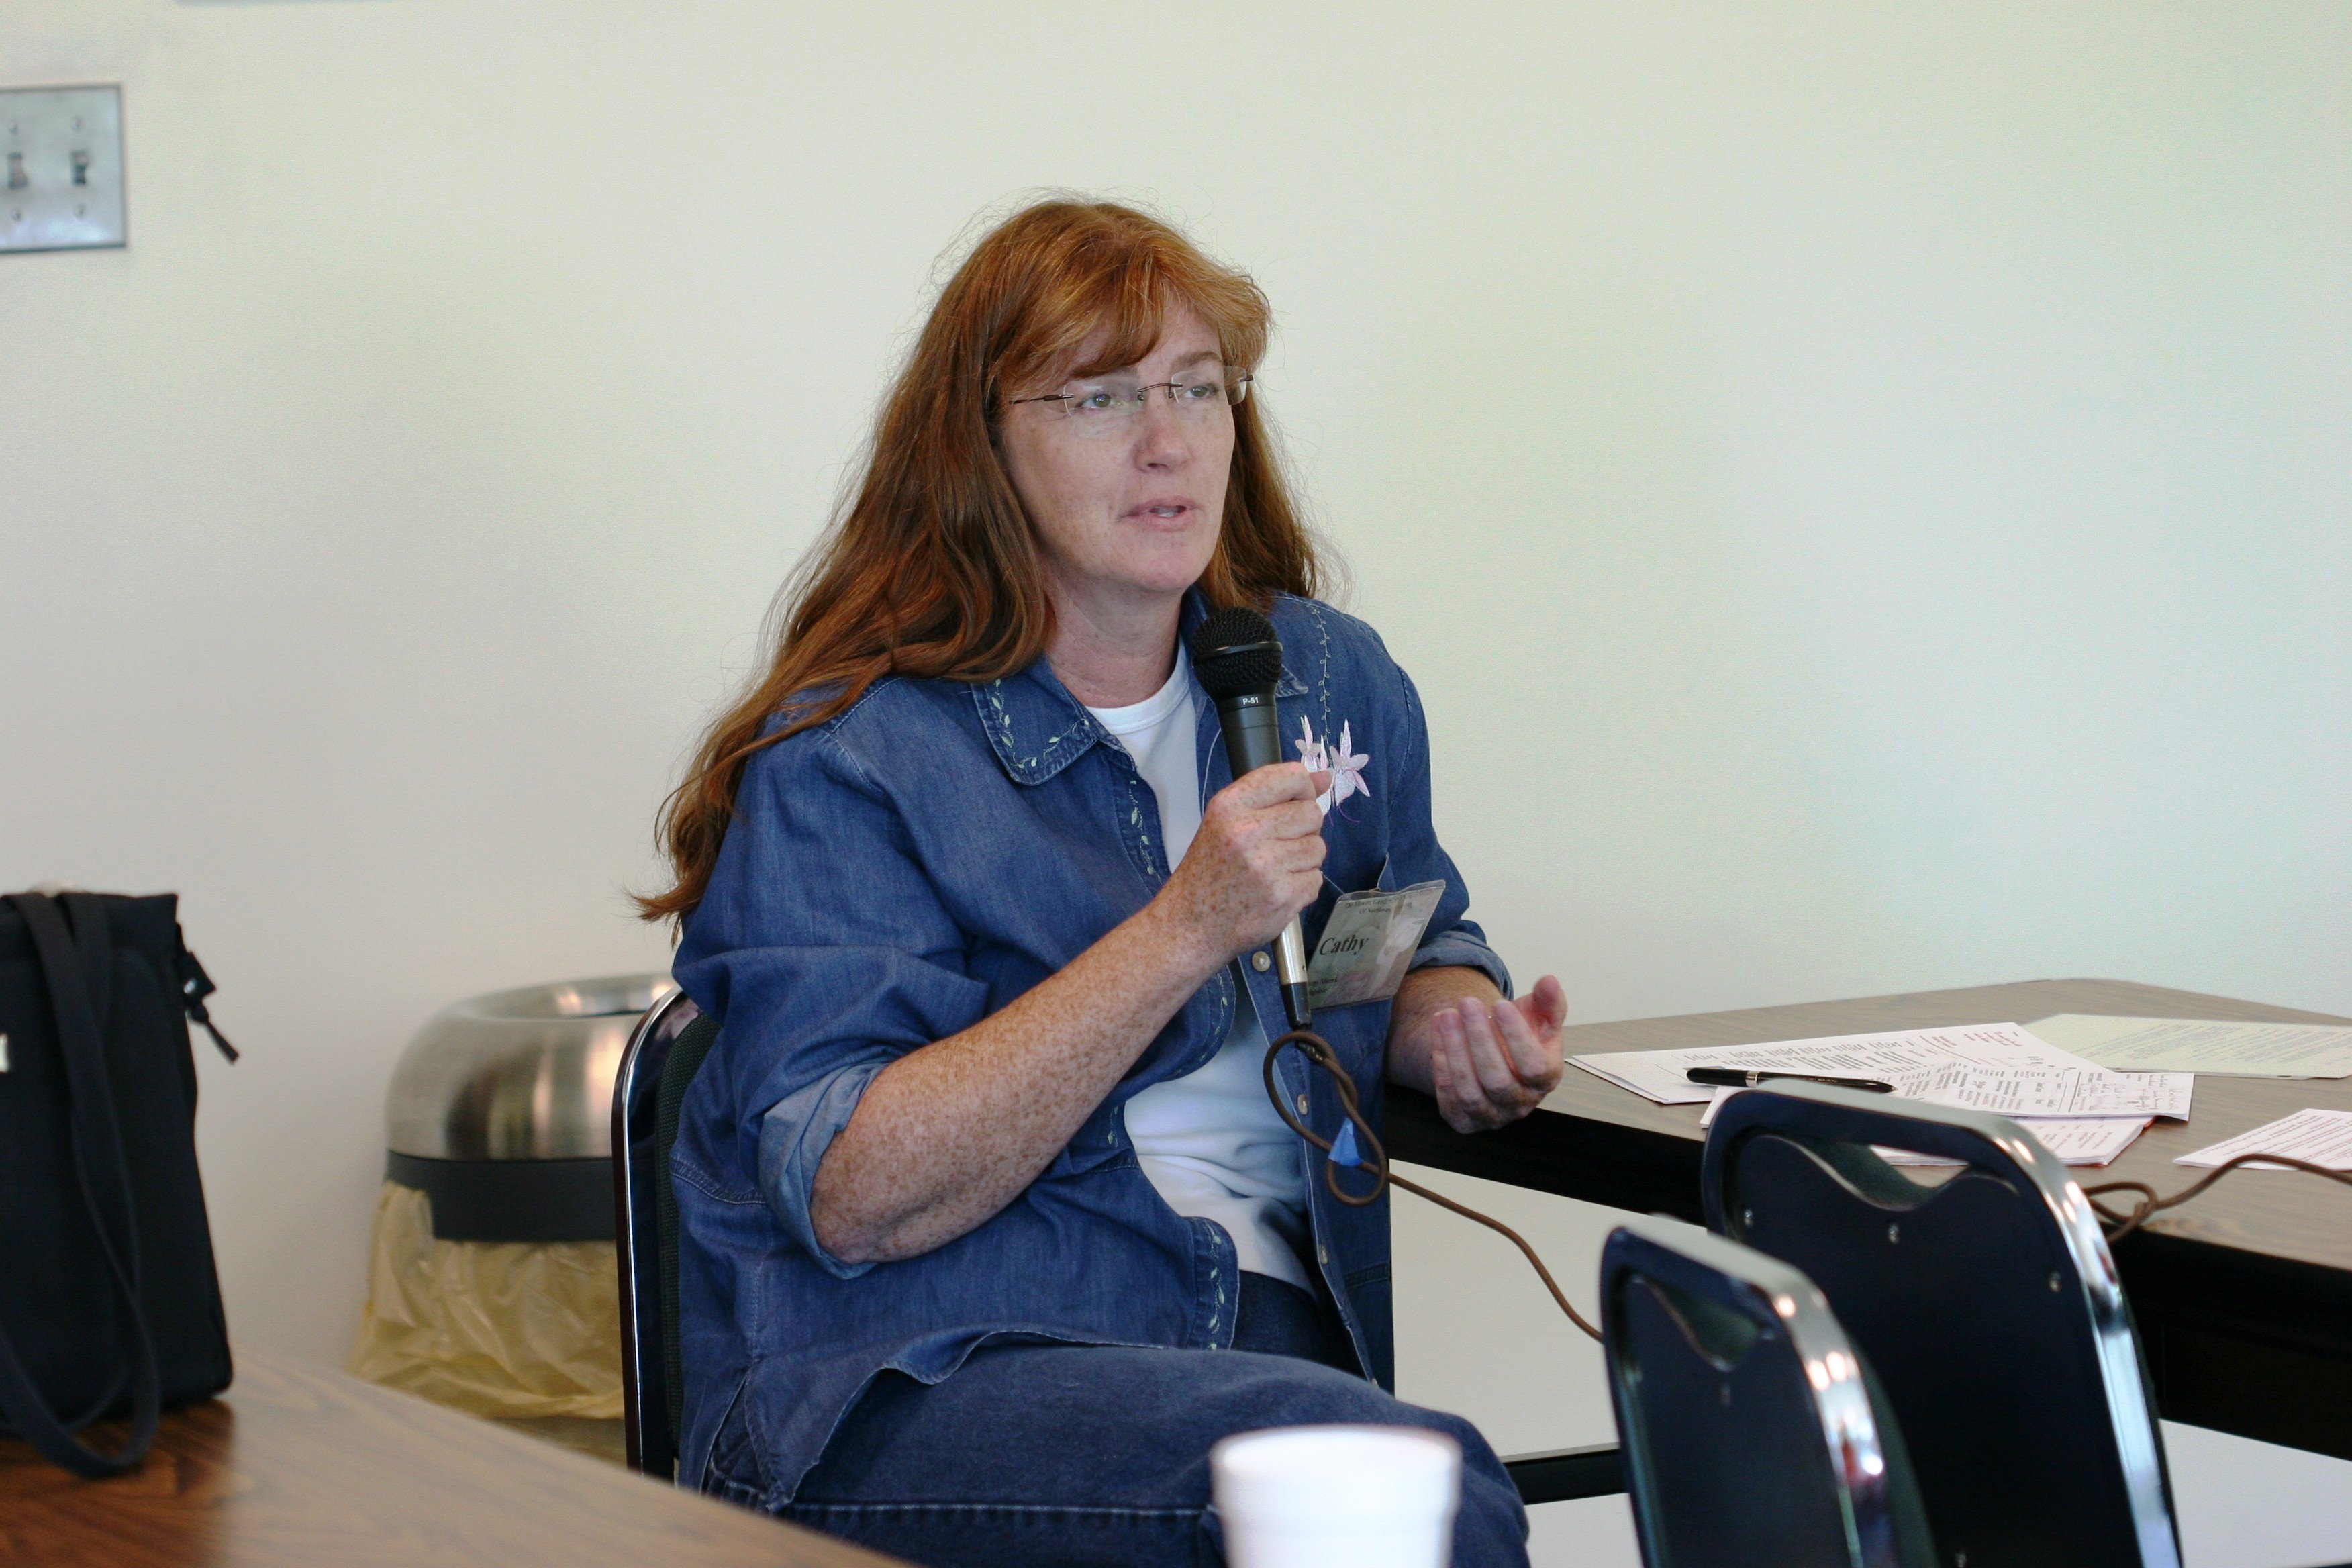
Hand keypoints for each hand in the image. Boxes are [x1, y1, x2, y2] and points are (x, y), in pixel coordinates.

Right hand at [1155, 763, 1329, 971]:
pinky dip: (1301, 886)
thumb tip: (1324, 777)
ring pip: (1317, 847)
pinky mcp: (1283, 896)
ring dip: (1303, 859)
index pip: (1292, 776)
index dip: (1302, 789)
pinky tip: (1277, 889)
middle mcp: (1248, 832)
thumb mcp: (1226, 821)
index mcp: (1230, 806)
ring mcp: (1267, 866)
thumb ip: (1273, 796)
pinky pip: (1315, 879)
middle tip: (1277, 845)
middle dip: (1303, 829)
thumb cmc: (1210, 870)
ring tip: (1274, 870)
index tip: (1293, 804)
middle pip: (1311, 813)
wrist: (1190, 925)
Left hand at [1423, 974, 1566, 1132]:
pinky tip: (1438, 1031)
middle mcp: (1521, 1104)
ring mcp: (1492, 1116)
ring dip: (1455, 1051)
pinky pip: (1448, 1098)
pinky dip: (1440, 1063)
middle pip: (1498, 1080)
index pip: (1535, 1066)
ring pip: (1470, 1092)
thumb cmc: (1522, 1035)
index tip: (1499, 1003)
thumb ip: (1548, 1000)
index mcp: (1546, 1079)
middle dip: (1479, 1039)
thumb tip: (1550, 981)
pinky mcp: (1464, 1120)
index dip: (1517, 1035)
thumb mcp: (1539, 1015)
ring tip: (1446, 1015)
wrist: (1498, 1054)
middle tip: (1467, 1003)